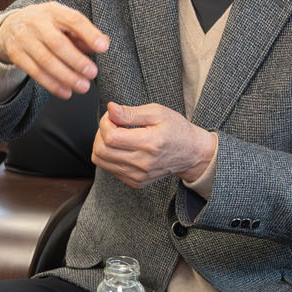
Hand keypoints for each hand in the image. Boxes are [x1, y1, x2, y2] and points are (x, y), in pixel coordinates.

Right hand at [0, 3, 109, 99]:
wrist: (10, 26)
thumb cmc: (45, 25)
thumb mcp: (63, 22)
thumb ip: (83, 33)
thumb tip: (102, 44)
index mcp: (53, 11)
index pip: (73, 20)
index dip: (89, 34)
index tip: (103, 47)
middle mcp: (36, 22)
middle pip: (57, 43)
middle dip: (77, 61)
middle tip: (92, 74)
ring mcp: (23, 38)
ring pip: (46, 61)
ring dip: (66, 77)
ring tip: (83, 86)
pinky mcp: (16, 54)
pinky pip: (35, 72)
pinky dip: (52, 84)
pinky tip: (66, 92)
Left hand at [92, 101, 216, 189]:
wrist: (191, 153)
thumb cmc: (176, 130)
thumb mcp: (157, 112)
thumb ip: (131, 112)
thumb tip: (110, 109)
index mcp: (149, 143)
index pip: (110, 137)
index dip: (105, 123)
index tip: (112, 116)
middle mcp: (143, 163)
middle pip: (101, 150)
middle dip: (100, 133)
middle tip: (112, 124)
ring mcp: (138, 176)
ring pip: (101, 161)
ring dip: (102, 144)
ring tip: (116, 135)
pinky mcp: (136, 182)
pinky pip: (109, 168)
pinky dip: (109, 156)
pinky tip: (122, 147)